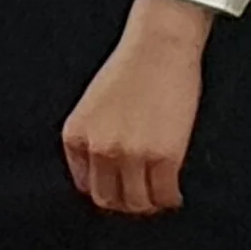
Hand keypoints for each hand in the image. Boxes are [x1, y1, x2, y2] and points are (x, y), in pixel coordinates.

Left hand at [62, 0, 210, 215]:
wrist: (158, 46)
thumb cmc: (130, 69)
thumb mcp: (93, 105)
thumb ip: (94, 138)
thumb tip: (109, 175)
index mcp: (76, 135)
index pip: (86, 184)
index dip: (107, 188)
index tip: (121, 187)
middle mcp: (99, 149)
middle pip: (108, 199)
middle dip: (125, 201)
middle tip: (142, 195)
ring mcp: (131, 155)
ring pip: (137, 203)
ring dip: (149, 202)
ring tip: (159, 193)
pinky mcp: (164, 157)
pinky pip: (165, 195)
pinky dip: (171, 198)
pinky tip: (174, 191)